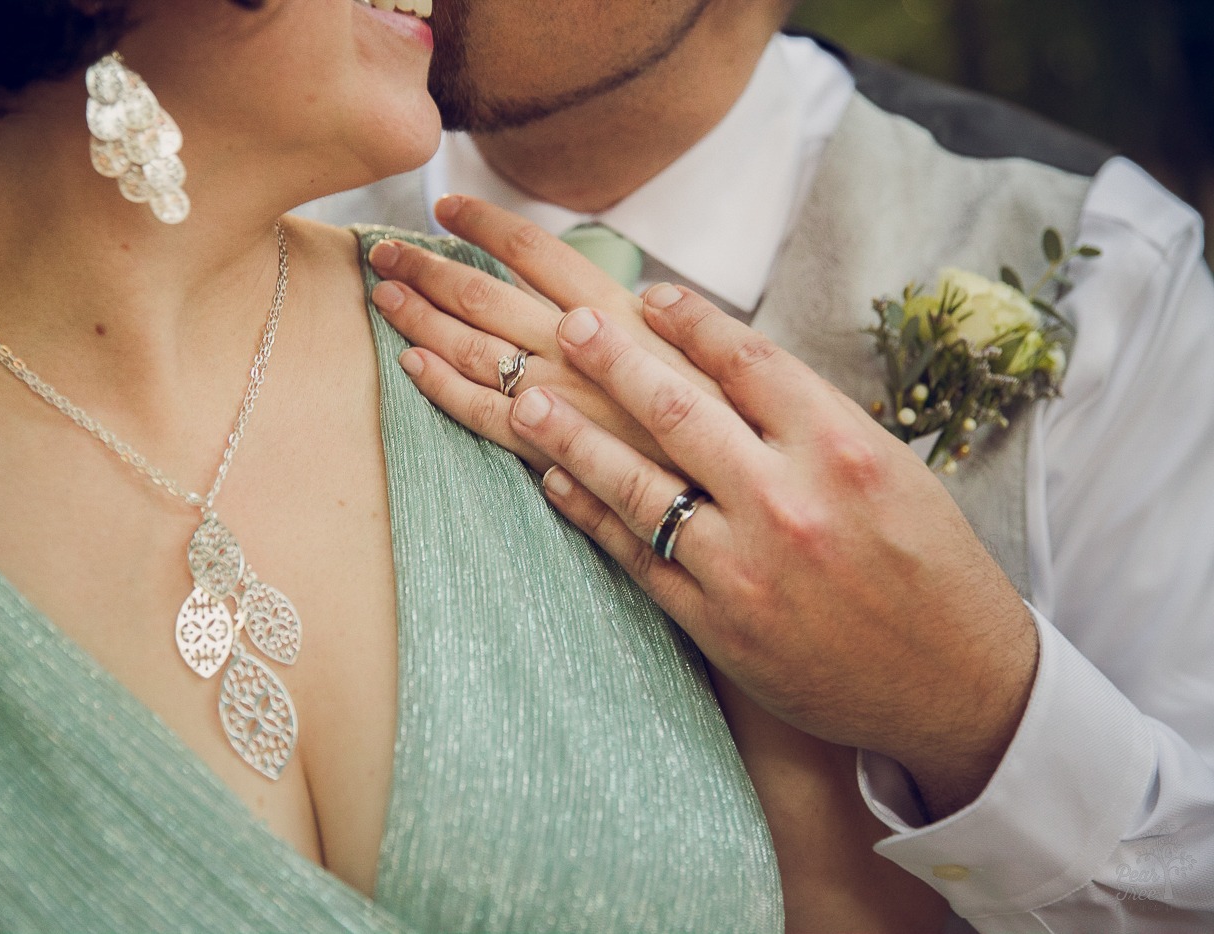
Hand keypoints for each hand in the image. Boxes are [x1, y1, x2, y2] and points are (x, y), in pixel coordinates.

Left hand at [366, 194, 725, 474]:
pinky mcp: (548, 448)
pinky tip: (409, 364)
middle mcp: (578, 346)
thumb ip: (661, 322)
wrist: (743, 489)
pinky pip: (478, 413)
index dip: (484, 223)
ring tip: (383, 294)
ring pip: (470, 348)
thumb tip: (637, 296)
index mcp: (616, 312)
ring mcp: (557, 398)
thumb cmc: (733, 419)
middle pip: (484, 294)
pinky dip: (440, 386)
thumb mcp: (707, 350)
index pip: (535, 251)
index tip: (446, 205)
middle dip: (429, 267)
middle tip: (384, 249)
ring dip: (420, 318)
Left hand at [506, 288, 1037, 818]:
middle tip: (568, 324)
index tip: (648, 296)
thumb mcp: (893, 471)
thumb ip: (812, 422)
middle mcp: (790, 501)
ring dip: (572, 439)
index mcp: (843, 448)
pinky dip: (591, 516)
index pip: (748, 360)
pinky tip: (555, 485)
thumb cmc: (931, 566)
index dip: (689, 321)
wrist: (956, 685)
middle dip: (612, 360)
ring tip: (524, 402)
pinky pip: (637, 558)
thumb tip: (727, 366)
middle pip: (678, 411)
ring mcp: (747, 567)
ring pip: (638, 486)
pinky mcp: (718, 625)